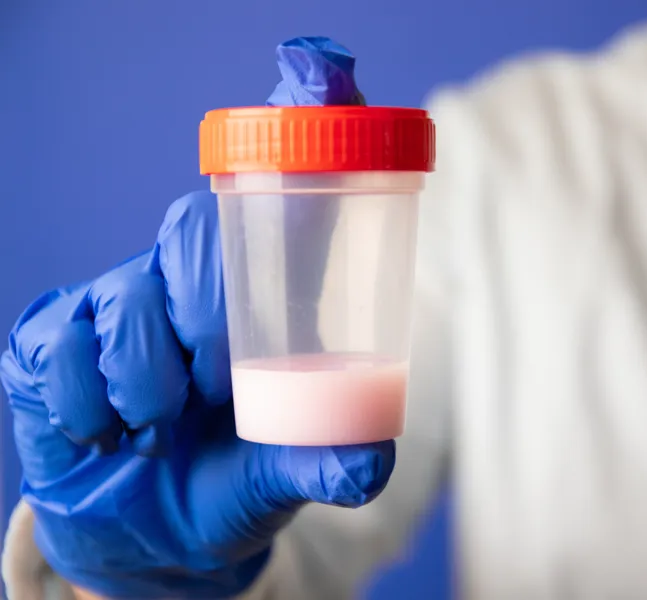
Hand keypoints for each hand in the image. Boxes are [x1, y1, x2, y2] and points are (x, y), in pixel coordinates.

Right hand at [0, 191, 394, 598]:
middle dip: (207, 315)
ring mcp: (111, 307)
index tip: (289, 276)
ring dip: (146, 378)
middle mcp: (179, 285)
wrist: (148, 537)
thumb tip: (372, 463)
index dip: (273, 221)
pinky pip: (59, 345)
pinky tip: (104, 436)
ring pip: (126, 296)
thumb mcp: (279, 477)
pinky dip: (86, 402)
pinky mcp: (50, 344)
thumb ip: (323, 465)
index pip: (261, 219)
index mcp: (247, 298)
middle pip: (190, 232)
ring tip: (159, 432)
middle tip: (214, 393)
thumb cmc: (225, 481)